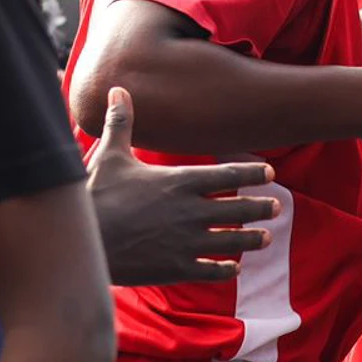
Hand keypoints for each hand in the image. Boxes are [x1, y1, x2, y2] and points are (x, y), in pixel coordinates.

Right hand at [86, 87, 280, 284]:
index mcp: (179, 181)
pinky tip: (234, 267)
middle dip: (261, 207)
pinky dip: (227, 269)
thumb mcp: (110, 155)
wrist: (84, 240)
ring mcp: (186, 242)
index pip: (228, 174)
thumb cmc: (95, 195)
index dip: (252, 174)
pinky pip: (211, 270)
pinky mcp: (176, 268)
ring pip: (231, 240)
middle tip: (277, 206)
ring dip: (252, 239)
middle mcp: (190, 211)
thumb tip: (118, 90)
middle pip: (238, 208)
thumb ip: (121, 123)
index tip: (270, 173)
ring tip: (266, 238)